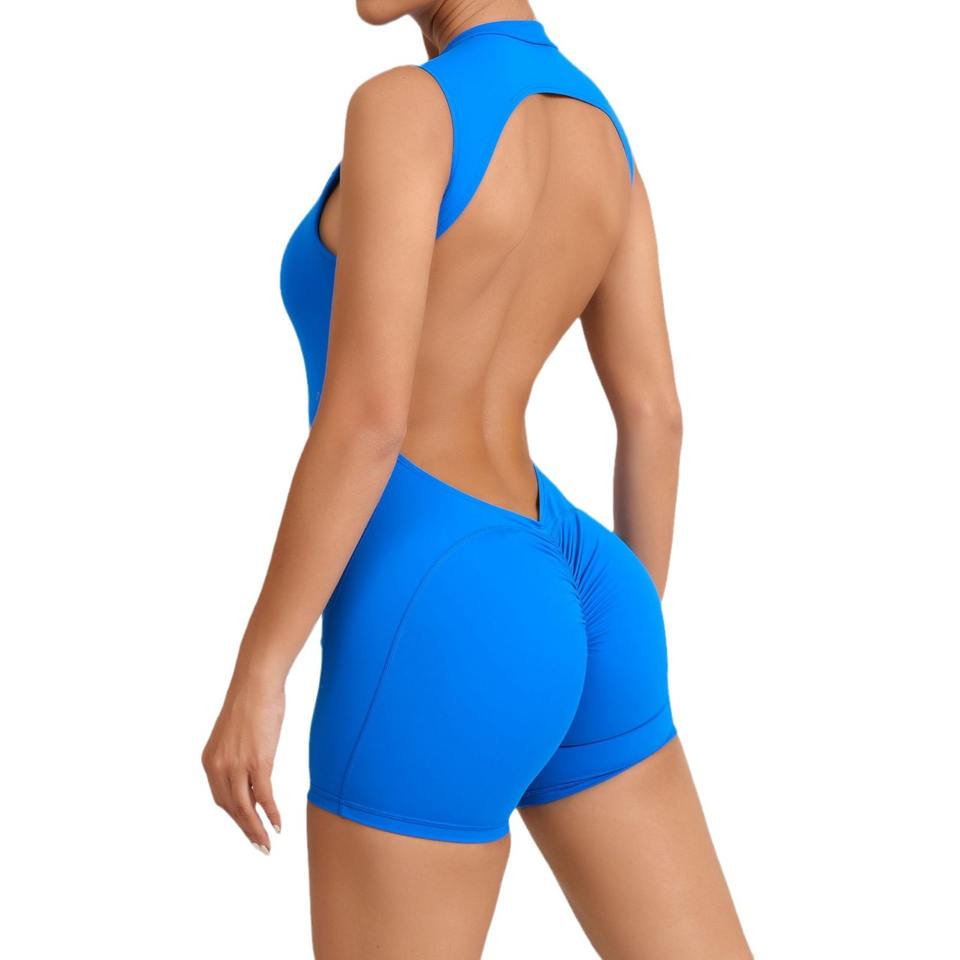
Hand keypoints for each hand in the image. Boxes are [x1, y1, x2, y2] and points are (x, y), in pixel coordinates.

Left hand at [202, 678, 284, 853]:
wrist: (256, 683)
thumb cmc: (251, 702)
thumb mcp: (236, 735)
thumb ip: (239, 757)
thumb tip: (253, 775)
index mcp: (210, 760)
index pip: (221, 798)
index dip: (236, 816)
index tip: (248, 826)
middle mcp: (219, 766)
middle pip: (231, 808)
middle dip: (245, 829)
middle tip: (259, 845)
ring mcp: (238, 765)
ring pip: (245, 807)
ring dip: (256, 829)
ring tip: (266, 844)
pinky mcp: (258, 761)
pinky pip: (264, 795)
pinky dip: (270, 813)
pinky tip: (278, 825)